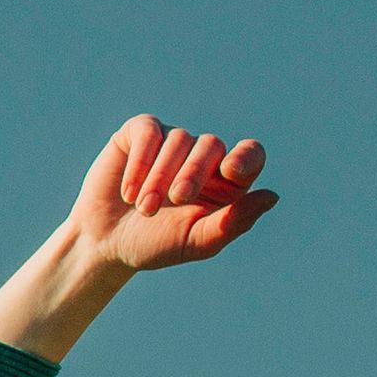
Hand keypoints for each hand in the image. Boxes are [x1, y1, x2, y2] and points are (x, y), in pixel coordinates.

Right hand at [69, 116, 277, 275]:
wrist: (104, 242)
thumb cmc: (155, 244)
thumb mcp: (196, 241)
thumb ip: (233, 222)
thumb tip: (272, 196)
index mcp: (225, 182)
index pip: (250, 155)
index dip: (246, 156)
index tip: (232, 170)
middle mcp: (202, 157)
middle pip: (211, 146)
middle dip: (194, 172)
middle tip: (176, 200)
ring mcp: (170, 141)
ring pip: (178, 140)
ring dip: (160, 176)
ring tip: (143, 208)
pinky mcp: (139, 133)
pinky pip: (148, 132)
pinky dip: (141, 161)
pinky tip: (129, 191)